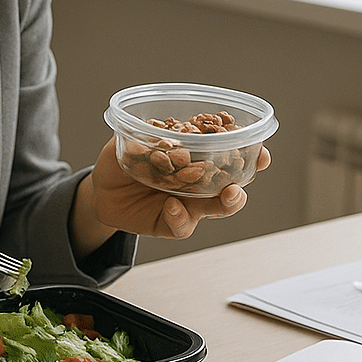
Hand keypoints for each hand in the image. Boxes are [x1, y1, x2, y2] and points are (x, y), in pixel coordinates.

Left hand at [71, 140, 270, 254]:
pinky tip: (172, 206)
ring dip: (227, 201)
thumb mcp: (127, 142)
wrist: (102, 191)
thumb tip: (161, 136)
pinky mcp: (170, 224)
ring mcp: (187, 205)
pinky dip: (179, 216)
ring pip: (215, 208)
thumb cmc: (122, 161)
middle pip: (231, 180)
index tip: (260, 144)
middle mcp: (197, 183)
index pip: (225, 152)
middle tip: (256, 165)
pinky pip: (181, 225)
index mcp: (193, 158)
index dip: (245, 149)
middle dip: (247, 174)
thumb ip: (143, 136)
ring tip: (231, 194)